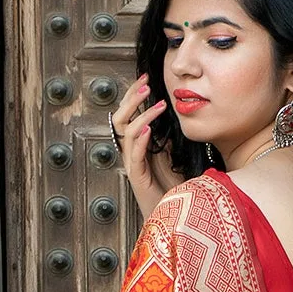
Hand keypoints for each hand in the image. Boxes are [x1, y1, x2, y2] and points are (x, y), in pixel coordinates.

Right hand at [111, 76, 180, 218]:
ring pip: (127, 134)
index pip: (128, 113)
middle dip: (132, 99)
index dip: (134, 94)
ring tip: (158, 105)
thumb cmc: (171, 185)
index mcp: (136, 144)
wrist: (172, 214)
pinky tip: (149, 129)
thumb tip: (172, 113)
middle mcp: (130, 152)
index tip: (146, 77)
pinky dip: (141, 140)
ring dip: (142, 116)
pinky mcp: (138, 178)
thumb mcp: (171, 152)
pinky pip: (135, 155)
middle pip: (120, 119)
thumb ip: (166, 135)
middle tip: (147, 85)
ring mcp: (132, 165)